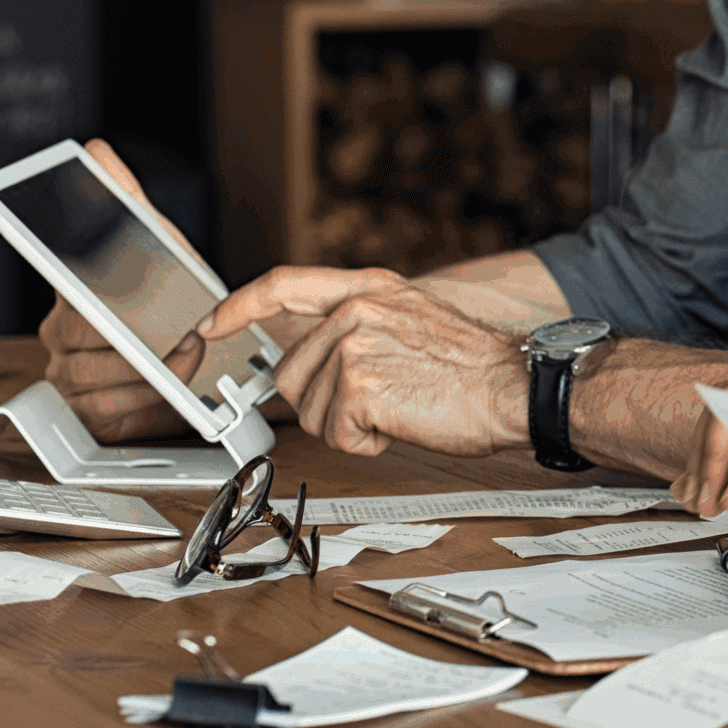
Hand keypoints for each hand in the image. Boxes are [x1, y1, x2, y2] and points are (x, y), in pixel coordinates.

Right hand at [38, 139, 194, 440]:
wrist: (180, 353)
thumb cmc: (161, 295)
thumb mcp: (154, 242)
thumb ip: (125, 198)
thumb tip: (95, 151)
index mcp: (71, 287)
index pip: (61, 280)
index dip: (80, 288)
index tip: (99, 298)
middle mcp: (60, 329)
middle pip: (83, 334)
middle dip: (137, 335)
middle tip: (179, 333)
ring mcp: (66, 371)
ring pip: (93, 374)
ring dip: (146, 369)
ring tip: (183, 356)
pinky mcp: (83, 409)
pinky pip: (103, 409)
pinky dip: (141, 399)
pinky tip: (163, 386)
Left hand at [197, 267, 521, 456]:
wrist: (515, 386)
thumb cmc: (473, 368)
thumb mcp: (409, 321)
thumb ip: (356, 326)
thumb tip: (308, 358)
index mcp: (368, 288)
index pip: (282, 285)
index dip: (238, 306)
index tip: (212, 325)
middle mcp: (356, 309)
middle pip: (291, 373)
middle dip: (324, 404)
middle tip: (379, 402)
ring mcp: (354, 345)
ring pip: (312, 410)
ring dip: (351, 425)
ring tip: (401, 407)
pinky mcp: (359, 385)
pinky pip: (336, 435)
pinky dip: (368, 443)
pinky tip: (403, 422)